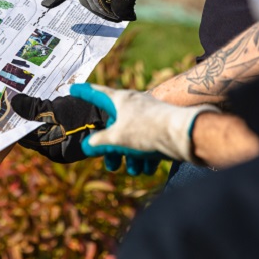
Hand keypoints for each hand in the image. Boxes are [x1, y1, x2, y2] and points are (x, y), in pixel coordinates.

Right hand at [12, 92, 160, 175]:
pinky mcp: (162, 127)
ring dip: (131, 156)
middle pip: (115, 125)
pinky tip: (148, 168)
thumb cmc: (147, 130)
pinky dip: (146, 155)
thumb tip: (86, 146)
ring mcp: (149, 115)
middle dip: (112, 148)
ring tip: (134, 170)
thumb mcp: (116, 138)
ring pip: (132, 137)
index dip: (84, 92)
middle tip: (110, 164)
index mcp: (121, 99)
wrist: (184, 134)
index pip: (97, 93)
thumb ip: (99, 142)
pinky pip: (148, 142)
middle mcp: (134, 104)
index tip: (73, 88)